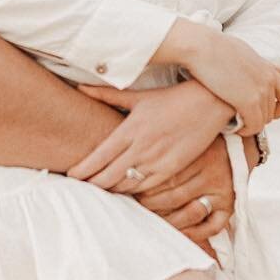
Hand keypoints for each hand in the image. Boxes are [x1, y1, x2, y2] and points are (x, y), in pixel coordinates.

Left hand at [66, 80, 230, 193]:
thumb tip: (79, 87)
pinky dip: (134, 193)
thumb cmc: (171, 98)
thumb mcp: (138, 96)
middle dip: (93, 185)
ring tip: (100, 191)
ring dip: (112, 190)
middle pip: (109, 176)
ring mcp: (158, 160)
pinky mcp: (173, 168)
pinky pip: (148, 188)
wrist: (209, 103)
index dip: (83, 170)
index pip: (99, 156)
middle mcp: (142, 147)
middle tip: (81, 188)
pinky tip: (126, 192)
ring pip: (127, 185)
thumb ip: (106, 95)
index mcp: (130, 129)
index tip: (71, 176)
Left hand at [136, 136, 236, 258]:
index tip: (127, 191)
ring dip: (168, 220)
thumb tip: (118, 164)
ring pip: (189, 213)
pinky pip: (211, 226)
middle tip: (136, 206)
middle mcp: (210, 172)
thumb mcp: (175, 137)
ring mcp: (221, 190)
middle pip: (173, 196)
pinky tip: (178, 233)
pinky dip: (194, 233)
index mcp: (196, 154)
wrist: (229, 139)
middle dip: (150, 205)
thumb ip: (154, 149)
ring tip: (151, 219)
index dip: (142, 187)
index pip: (163, 177)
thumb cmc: (192, 141)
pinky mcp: (229, 205)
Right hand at [159, 21, 279, 134]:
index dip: (279, 109)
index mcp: (268, 69)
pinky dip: (245, 130)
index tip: (264, 112)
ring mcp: (261, 90)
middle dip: (258, 117)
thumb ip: (251, 62)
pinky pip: (254, 126)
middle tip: (241, 119)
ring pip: (264, 120)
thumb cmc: (212, 47)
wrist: (201, 47)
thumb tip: (249, 64)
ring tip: (234, 123)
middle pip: (273, 111)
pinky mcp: (249, 101)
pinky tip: (232, 127)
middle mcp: (269, 79)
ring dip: (250, 125)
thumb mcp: (240, 51)